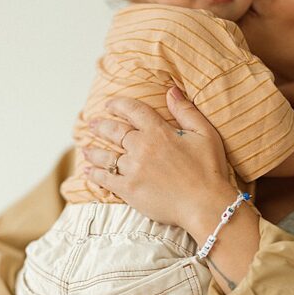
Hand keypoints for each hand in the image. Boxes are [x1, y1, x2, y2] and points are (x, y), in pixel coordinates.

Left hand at [84, 87, 236, 239]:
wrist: (204, 204)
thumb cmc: (209, 169)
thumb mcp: (205, 134)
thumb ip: (186, 111)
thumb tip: (171, 90)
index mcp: (159, 132)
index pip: (134, 111)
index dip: (119, 105)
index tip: (109, 104)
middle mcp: (142, 148)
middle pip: (114, 132)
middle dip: (100, 126)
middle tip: (91, 124)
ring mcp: (133, 169)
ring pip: (106, 156)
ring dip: (93, 151)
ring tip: (84, 149)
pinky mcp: (128, 189)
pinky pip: (105, 179)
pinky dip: (94, 174)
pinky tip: (87, 171)